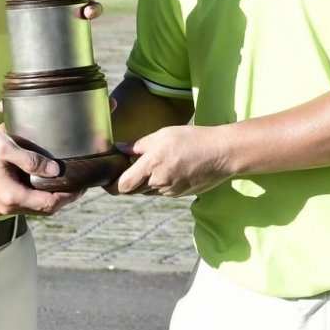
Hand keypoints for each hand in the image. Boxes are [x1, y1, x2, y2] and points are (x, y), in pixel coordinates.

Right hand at [0, 126, 82, 216]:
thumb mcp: (7, 148)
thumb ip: (32, 161)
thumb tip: (55, 172)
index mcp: (11, 196)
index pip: (48, 204)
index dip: (67, 197)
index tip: (81, 187)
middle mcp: (6, 207)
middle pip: (43, 210)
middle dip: (62, 199)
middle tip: (77, 186)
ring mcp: (0, 207)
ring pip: (33, 208)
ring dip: (49, 199)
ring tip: (64, 184)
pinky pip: (23, 204)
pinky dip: (36, 197)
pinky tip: (43, 184)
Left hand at [114, 125, 232, 197]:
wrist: (222, 153)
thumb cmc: (192, 139)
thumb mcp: (163, 134)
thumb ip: (139, 145)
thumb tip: (121, 149)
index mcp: (151, 166)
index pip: (122, 186)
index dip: (112, 184)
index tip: (107, 178)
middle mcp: (159, 182)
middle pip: (132, 191)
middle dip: (126, 182)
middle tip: (125, 170)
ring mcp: (170, 191)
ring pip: (147, 191)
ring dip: (143, 183)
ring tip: (150, 166)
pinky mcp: (180, 194)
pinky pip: (161, 192)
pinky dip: (158, 184)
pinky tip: (167, 169)